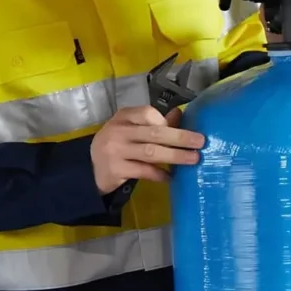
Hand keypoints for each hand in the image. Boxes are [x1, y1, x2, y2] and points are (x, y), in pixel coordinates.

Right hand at [90, 106, 204, 193]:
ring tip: (194, 159)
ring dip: (175, 156)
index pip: (147, 112)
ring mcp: (116, 151)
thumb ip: (153, 123)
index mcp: (123, 116)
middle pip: (153, 132)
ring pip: (151, 152)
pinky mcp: (116, 169)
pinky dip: (160, 174)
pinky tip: (171, 177)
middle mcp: (118, 131)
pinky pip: (143, 171)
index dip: (165, 121)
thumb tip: (179, 113)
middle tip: (200, 142)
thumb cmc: (117, 145)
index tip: (180, 128)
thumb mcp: (131, 129)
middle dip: (180, 137)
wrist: (90, 169)